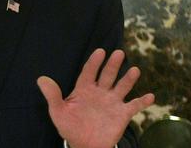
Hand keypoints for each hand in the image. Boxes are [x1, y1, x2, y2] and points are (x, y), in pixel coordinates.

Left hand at [37, 49, 154, 147]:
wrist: (84, 145)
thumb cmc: (70, 127)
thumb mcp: (57, 111)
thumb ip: (52, 95)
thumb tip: (41, 79)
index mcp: (84, 89)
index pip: (89, 72)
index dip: (94, 62)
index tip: (100, 51)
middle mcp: (100, 93)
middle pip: (107, 75)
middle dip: (113, 65)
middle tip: (118, 53)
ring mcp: (112, 102)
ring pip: (122, 87)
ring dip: (128, 79)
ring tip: (135, 70)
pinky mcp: (122, 114)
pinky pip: (134, 106)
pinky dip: (142, 102)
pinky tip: (150, 96)